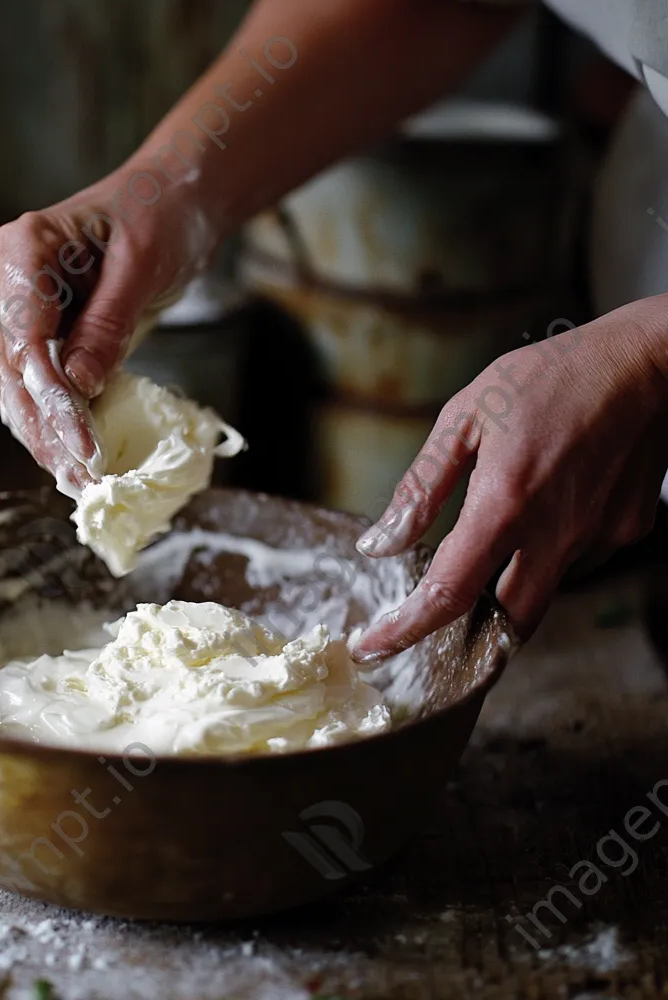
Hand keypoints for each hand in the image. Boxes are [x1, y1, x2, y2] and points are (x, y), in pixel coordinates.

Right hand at [0, 167, 216, 495]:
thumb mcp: (142, 266)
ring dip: (44, 435)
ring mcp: (15, 305)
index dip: (50, 399)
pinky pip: (34, 382)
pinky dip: (52, 421)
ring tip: (75, 479)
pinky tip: (68, 457)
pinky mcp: (37, 330)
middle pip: (11, 369)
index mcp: (22, 247)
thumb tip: (78, 385)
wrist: (171, 201)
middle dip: (44, 428)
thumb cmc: (161, 216)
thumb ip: (107, 324)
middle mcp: (5, 276)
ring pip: (15, 385)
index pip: (24, 339)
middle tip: (78, 476)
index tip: (81, 445)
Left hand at [349, 297, 667, 660]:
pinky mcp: (628, 531)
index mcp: (505, 504)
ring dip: (509, 587)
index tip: (372, 650)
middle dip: (468, 636)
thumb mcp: (465, 417)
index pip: (448, 593)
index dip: (404, 630)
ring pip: (543, 592)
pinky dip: (548, 553)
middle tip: (433, 622)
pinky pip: (577, 561)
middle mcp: (556, 533)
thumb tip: (380, 544)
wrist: (649, 361)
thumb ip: (421, 488)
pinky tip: (541, 511)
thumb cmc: (550, 377)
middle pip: (506, 624)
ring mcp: (599, 536)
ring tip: (490, 546)